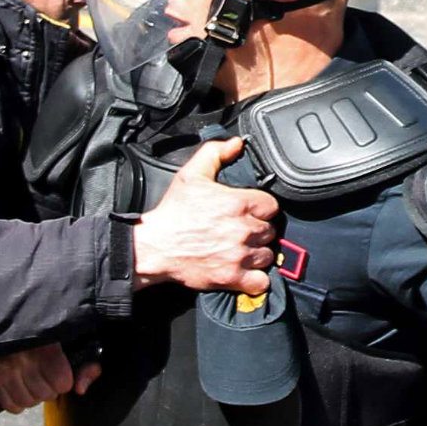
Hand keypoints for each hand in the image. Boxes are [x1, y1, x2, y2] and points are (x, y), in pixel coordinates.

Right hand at [0, 342, 101, 411]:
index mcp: (45, 345)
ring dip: (33, 396)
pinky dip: (17, 402)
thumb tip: (80, 389)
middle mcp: (23, 357)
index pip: (62, 382)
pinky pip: (10, 406)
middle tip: (43, 375)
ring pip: (28, 402)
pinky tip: (18, 387)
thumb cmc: (47, 335)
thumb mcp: (74, 342)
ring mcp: (4, 368)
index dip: (64, 380)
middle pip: (45, 395)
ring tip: (30, 380)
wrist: (9, 319)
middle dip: (48, 389)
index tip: (59, 371)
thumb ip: (86, 365)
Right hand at [133, 137, 279, 294]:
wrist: (155, 246)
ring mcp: (239, 255)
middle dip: (258, 231)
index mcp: (239, 203)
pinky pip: (261, 281)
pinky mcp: (232, 277)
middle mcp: (243, 229)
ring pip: (267, 255)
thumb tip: (237, 144)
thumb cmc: (173, 212)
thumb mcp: (191, 174)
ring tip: (241, 250)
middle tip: (241, 231)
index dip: (260, 209)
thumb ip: (215, 153)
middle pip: (270, 231)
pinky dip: (256, 279)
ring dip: (257, 254)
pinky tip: (245, 272)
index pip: (271, 206)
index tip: (249, 212)